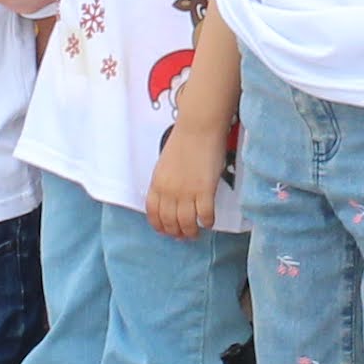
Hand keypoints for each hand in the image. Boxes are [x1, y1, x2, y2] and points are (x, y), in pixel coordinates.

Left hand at [144, 110, 227, 240]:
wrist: (198, 128)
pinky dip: (207, 222)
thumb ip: (165, 183)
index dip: (160, 226)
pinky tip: (209, 222)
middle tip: (183, 235)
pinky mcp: (205, 190)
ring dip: (191, 232)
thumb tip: (171, 199)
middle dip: (176, 232)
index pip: (153, 214)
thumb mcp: (165, 164)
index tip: (166, 231)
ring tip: (196, 232)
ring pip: (186, 223)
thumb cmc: (184, 141)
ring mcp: (187, 192)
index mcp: (157, 183)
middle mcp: (169, 191)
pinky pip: (205, 215)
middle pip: (170, 222)